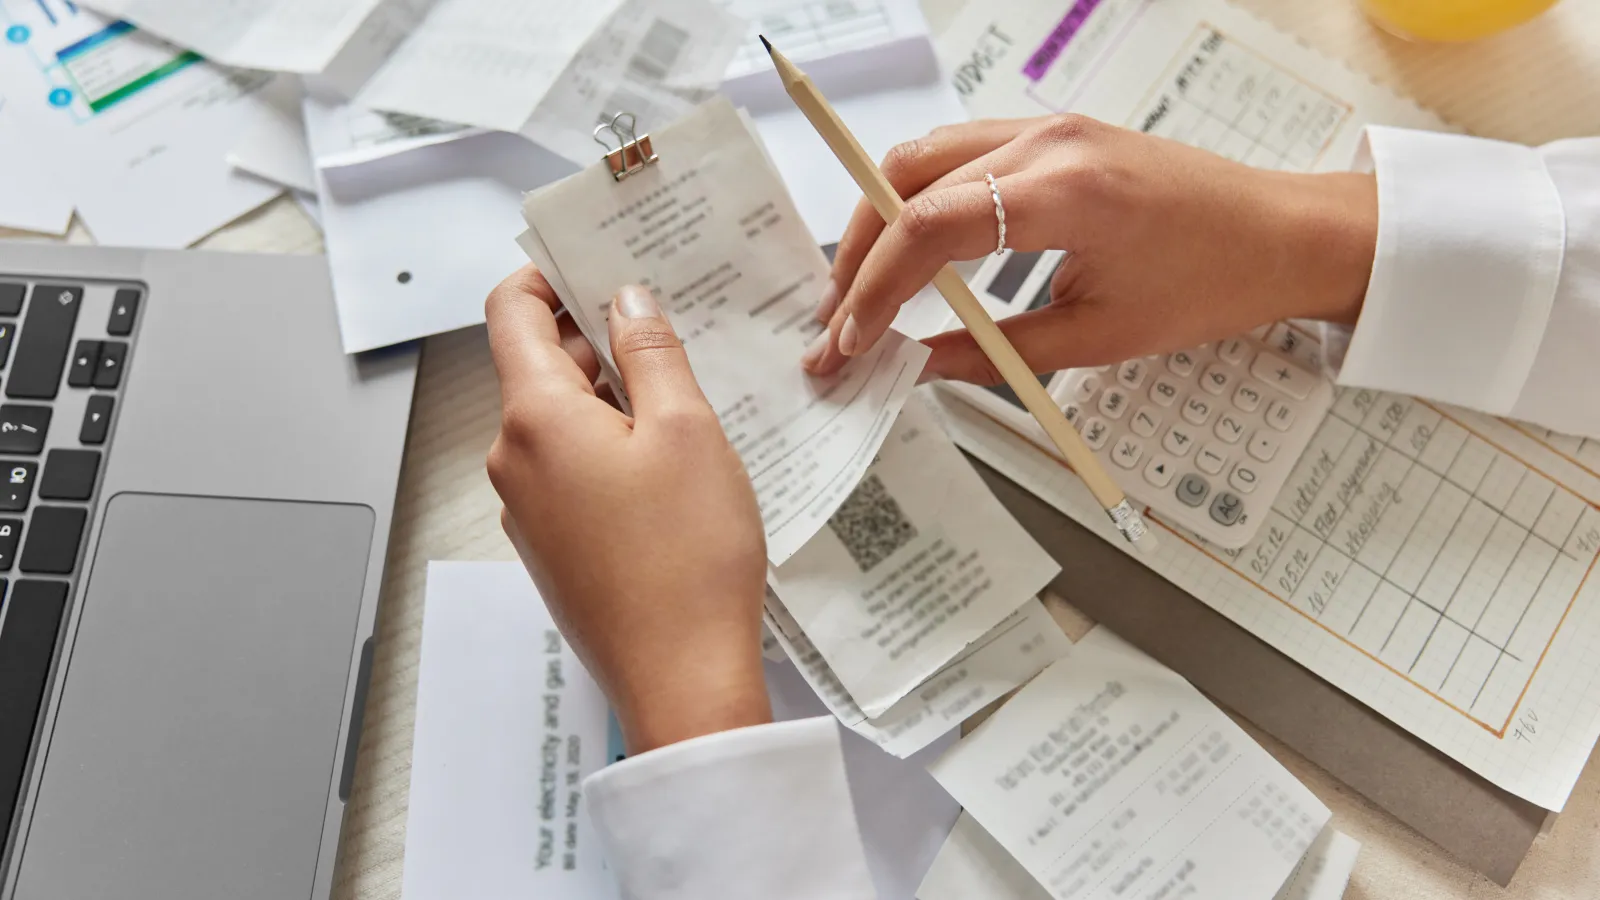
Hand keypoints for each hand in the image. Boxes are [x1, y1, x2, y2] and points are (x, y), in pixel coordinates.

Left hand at [486, 266, 771, 753]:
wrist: (681, 677)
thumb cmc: (688, 558)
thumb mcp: (686, 431)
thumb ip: (651, 352)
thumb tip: (627, 300)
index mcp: (534, 418)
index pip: (510, 313)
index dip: (546, 275)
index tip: (590, 260)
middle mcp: (514, 461)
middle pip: (538, 368)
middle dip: (597, 338)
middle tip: (666, 322)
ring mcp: (527, 510)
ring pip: (559, 423)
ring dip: (610, 397)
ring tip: (684, 397)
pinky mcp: (553, 548)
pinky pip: (570, 472)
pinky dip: (609, 448)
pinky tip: (670, 464)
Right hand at [802, 115, 1377, 382]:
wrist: (1283, 234)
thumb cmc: (1213, 282)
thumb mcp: (1100, 337)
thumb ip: (995, 352)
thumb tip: (918, 367)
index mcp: (1066, 193)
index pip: (928, 228)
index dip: (874, 288)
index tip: (850, 340)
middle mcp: (1048, 144)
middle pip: (907, 180)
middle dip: (858, 253)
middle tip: (837, 320)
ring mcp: (1049, 129)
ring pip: (924, 157)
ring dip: (880, 219)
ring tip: (860, 288)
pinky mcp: (1054, 135)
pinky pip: (960, 154)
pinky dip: (919, 198)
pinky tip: (911, 248)